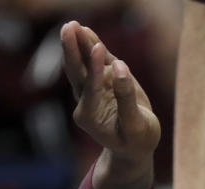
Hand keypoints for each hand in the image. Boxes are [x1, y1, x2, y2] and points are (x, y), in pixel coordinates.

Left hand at [60, 21, 159, 167]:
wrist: (134, 148)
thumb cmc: (136, 141)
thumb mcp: (135, 126)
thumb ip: (126, 98)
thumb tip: (120, 67)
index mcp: (90, 115)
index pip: (91, 87)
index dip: (95, 68)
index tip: (100, 49)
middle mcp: (86, 100)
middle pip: (76, 72)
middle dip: (72, 50)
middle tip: (68, 28)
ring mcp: (94, 88)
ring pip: (84, 64)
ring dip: (79, 44)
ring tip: (74, 25)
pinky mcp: (104, 80)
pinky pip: (97, 61)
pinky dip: (92, 46)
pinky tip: (87, 32)